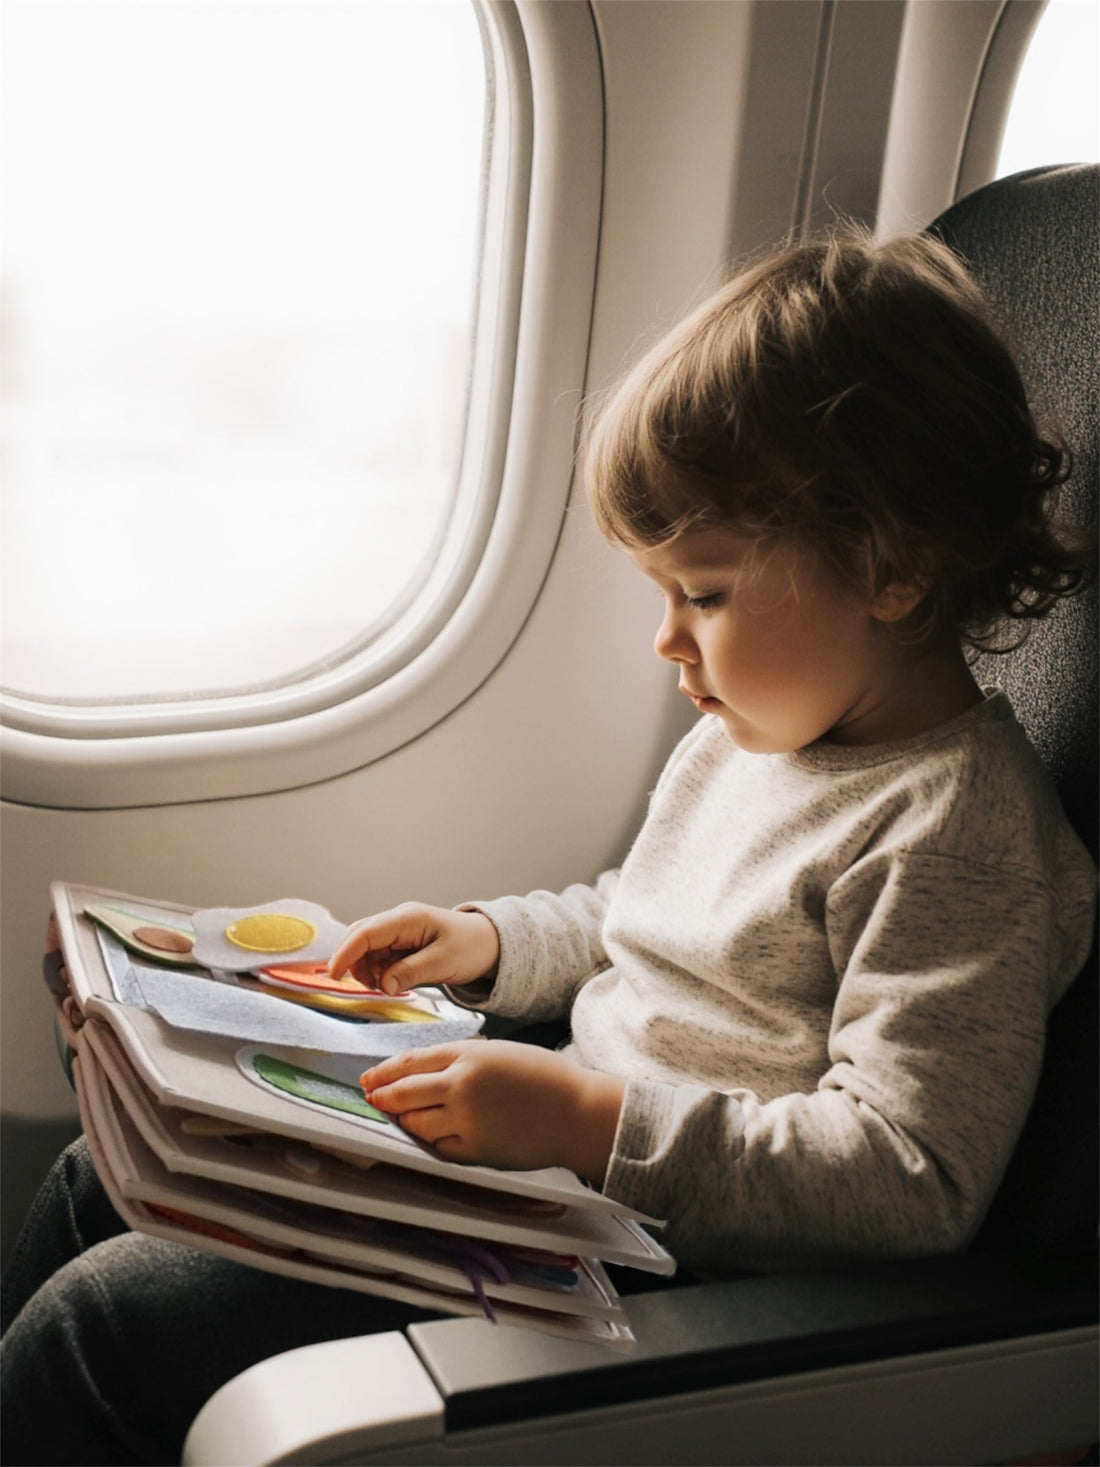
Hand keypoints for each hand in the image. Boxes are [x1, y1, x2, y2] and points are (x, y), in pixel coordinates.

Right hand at [328, 904, 499, 994]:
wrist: (491, 944)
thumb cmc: (472, 947)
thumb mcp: (443, 962)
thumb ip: (410, 972)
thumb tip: (382, 985)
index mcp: (408, 918)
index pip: (366, 932)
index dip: (346, 953)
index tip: (334, 975)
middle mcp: (399, 920)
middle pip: (360, 938)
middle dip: (356, 964)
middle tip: (371, 987)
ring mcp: (399, 931)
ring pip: (367, 950)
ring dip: (369, 970)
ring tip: (389, 986)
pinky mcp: (402, 943)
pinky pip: (379, 957)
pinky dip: (379, 972)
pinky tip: (393, 982)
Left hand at [361, 1041, 623, 1183]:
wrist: (576, 1112)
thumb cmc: (542, 1078)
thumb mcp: (498, 1052)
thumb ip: (460, 1061)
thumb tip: (422, 1073)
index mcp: (467, 1055)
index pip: (410, 1062)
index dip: (384, 1071)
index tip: (369, 1078)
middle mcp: (460, 1086)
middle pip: (403, 1094)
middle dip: (382, 1097)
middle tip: (372, 1098)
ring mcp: (466, 1121)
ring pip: (415, 1124)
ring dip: (404, 1121)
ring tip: (401, 1118)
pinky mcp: (474, 1150)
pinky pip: (438, 1147)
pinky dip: (429, 1141)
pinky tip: (428, 1135)